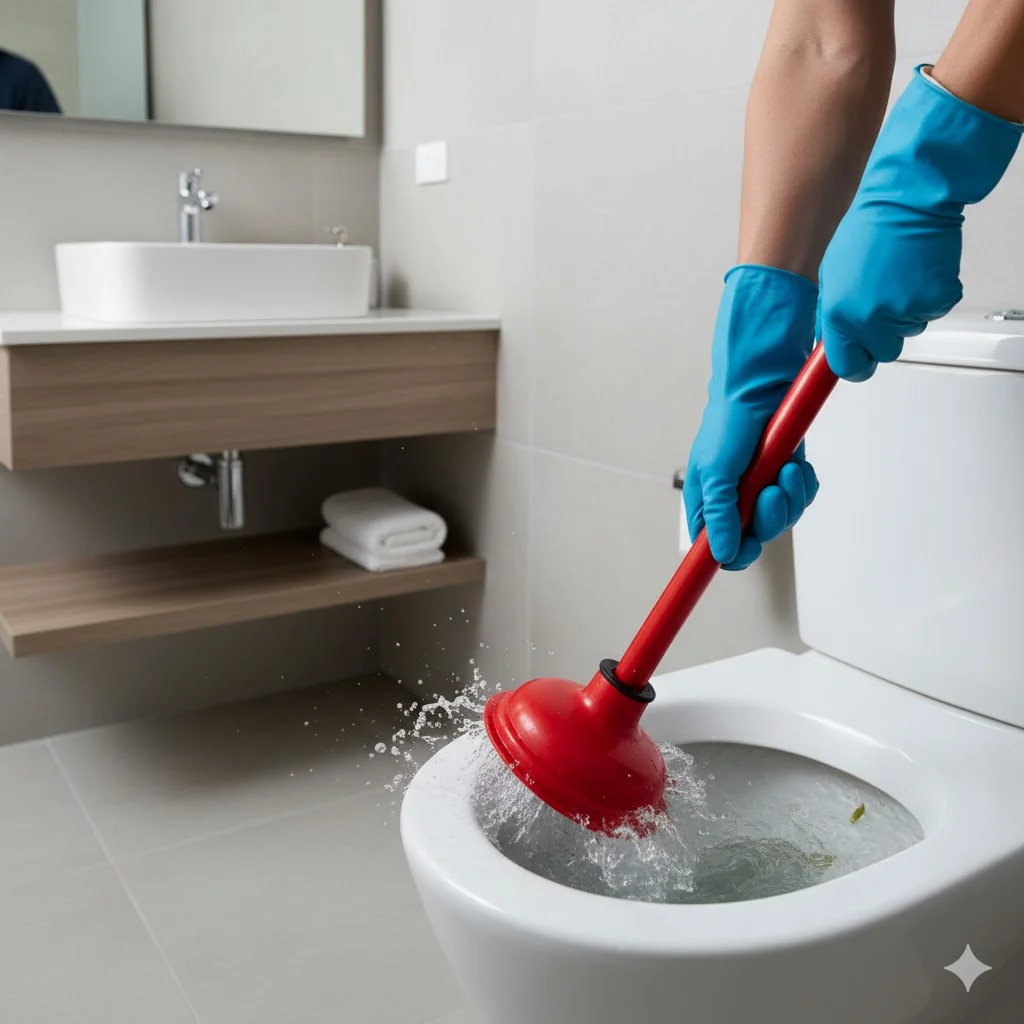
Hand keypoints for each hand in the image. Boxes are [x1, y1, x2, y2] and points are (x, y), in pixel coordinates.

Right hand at [684, 265, 818, 570]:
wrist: (762, 384)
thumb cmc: (730, 421)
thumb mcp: (716, 471)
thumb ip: (720, 515)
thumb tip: (718, 554)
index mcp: (708, 502)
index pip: (717, 549)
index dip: (732, 555)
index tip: (746, 552)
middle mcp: (734, 499)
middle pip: (755, 537)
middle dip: (768, 516)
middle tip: (769, 491)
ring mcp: (761, 487)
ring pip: (783, 517)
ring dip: (789, 496)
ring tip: (784, 468)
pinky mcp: (785, 472)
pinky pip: (802, 496)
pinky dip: (803, 484)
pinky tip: (795, 464)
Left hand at [819, 65, 1021, 381]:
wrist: (907, 200)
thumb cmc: (867, 230)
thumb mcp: (833, 276)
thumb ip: (834, 313)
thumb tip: (834, 341)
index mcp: (840, 314)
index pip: (845, 366)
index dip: (853, 365)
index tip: (856, 365)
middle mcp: (870, 318)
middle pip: (881, 353)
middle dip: (881, 336)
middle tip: (881, 303)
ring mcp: (905, 311)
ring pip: (907, 331)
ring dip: (903, 312)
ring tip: (896, 276)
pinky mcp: (936, 300)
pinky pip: (931, 312)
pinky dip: (928, 297)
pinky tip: (916, 272)